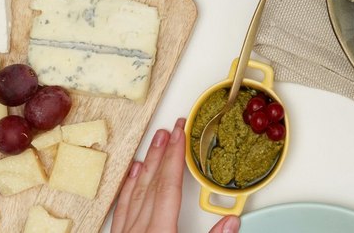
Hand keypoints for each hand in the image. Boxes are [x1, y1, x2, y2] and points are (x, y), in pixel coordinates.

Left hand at [112, 119, 239, 232]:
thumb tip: (231, 221)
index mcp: (160, 232)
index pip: (169, 187)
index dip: (175, 158)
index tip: (180, 134)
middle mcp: (139, 230)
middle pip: (153, 184)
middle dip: (163, 153)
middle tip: (171, 130)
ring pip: (135, 192)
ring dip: (147, 164)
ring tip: (155, 143)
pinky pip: (122, 206)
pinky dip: (129, 186)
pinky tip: (134, 172)